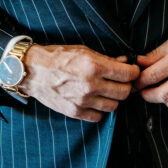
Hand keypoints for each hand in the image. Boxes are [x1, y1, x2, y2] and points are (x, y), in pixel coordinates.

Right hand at [19, 44, 139, 122]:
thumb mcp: (85, 51)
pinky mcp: (74, 112)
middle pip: (124, 93)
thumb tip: (125, 63)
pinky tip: (95, 101)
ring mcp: (82, 101)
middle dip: (126, 86)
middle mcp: (90, 85)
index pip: (128, 75)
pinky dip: (100, 110)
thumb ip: (107, 59)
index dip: (134, 72)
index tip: (132, 71)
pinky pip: (98, 117)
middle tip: (120, 82)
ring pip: (113, 106)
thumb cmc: (59, 57)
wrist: (33, 70)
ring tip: (107, 91)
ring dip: (113, 99)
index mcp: (94, 66)